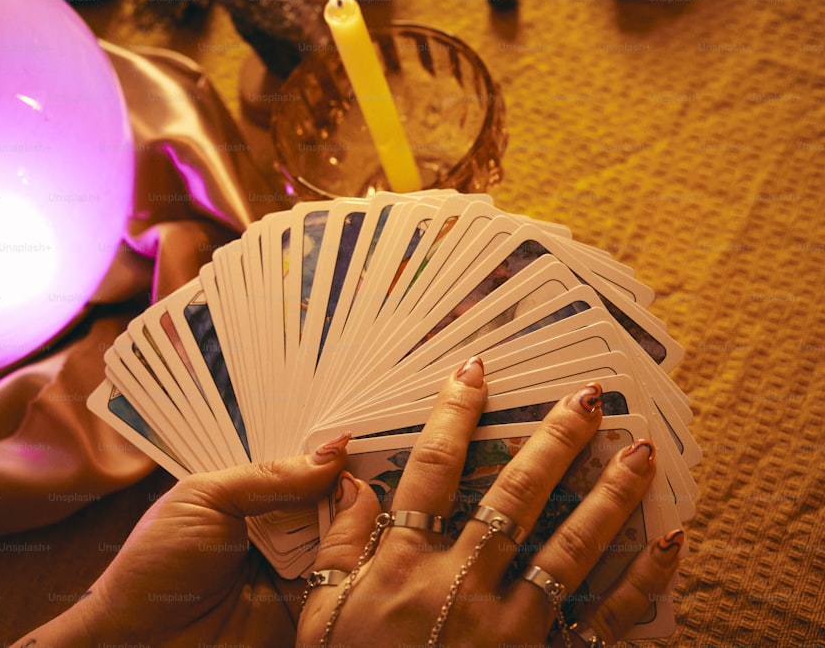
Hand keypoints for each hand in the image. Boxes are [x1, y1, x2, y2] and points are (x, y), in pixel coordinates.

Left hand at [10, 439, 350, 647]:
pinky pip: (340, 588)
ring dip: (359, 524)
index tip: (364, 441)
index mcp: (258, 498)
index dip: (336, 458)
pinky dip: (354, 569)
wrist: (137, 638)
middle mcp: (282, 532)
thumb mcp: (204, 499)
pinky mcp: (305, 613)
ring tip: (368, 505)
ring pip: (346, 542)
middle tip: (374, 471)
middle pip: (336, 503)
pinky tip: (362, 545)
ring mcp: (296, 573)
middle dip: (356, 487)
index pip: (308, 471)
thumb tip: (331, 456)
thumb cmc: (155, 562)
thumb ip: (267, 478)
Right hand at [298, 357, 683, 646]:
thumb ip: (340, 546)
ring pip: (570, 546)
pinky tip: (670, 540)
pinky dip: (643, 581)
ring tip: (640, 449)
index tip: (475, 371)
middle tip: (586, 397)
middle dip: (553, 440)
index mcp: (406, 567)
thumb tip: (351, 480)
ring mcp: (514, 627)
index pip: (433, 472)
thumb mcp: (323, 617)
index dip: (454, 415)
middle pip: (515, 496)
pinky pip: (606, 620)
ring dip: (609, 493)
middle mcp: (465, 585)